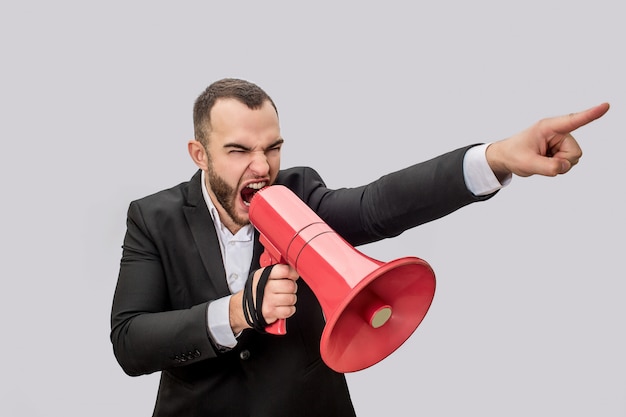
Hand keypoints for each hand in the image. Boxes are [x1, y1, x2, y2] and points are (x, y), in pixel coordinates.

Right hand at [230, 264, 298, 332]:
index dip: (292, 273)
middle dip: (292, 288)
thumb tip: (292, 268)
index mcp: (263, 276)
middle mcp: (265, 287)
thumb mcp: (261, 276)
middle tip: (287, 289)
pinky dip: (289, 309)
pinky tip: (283, 307)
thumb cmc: (254, 292)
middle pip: (290, 285)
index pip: (284, 270)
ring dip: (291, 299)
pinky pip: (289, 310)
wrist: (242, 308)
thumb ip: (275, 271)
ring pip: (291, 298)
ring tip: (284, 299)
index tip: (293, 276)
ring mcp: (268, 301)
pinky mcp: (270, 312)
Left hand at [486, 103, 609, 178]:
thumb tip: (563, 167)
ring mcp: (561, 141)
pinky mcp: (562, 149)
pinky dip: (557, 167)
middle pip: (574, 152)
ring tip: (542, 160)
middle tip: (541, 160)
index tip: (605, 106)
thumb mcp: (527, 163)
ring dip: (558, 164)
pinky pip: (568, 163)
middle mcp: (558, 132)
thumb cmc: (514, 154)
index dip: (590, 114)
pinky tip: (545, 161)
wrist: (507, 157)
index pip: (572, 121)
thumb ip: (547, 167)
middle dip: (561, 162)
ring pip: (572, 159)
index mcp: (548, 127)